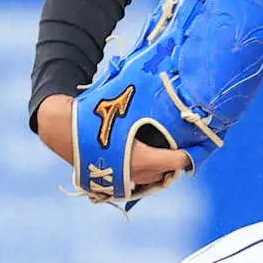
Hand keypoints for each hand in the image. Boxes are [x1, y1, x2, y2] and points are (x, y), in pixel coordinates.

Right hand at [36, 92, 190, 191]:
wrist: (62, 129)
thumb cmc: (95, 113)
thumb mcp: (124, 104)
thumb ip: (148, 99)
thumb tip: (171, 79)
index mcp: (139, 158)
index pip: (177, 161)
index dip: (190, 152)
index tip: (199, 142)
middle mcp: (133, 175)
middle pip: (167, 171)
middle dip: (176, 158)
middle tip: (185, 142)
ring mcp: (122, 182)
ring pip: (153, 178)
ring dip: (162, 166)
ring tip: (169, 147)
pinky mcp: (113, 184)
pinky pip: (139, 181)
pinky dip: (148, 171)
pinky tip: (150, 155)